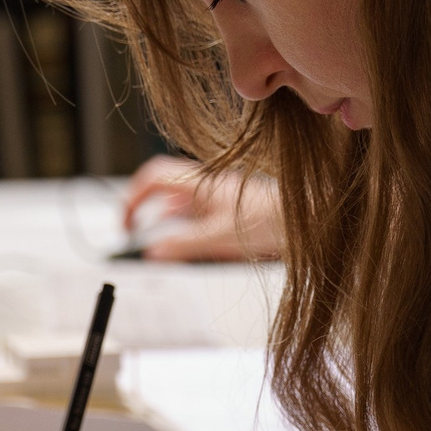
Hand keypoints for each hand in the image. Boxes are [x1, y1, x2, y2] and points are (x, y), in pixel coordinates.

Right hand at [120, 156, 285, 261]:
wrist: (304, 219)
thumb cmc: (270, 221)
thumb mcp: (218, 238)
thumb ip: (181, 245)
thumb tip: (151, 252)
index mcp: (199, 182)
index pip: (152, 178)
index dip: (132, 198)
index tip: (126, 223)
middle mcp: (205, 183)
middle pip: (160, 187)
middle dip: (144, 209)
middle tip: (132, 229)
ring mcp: (215, 194)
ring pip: (178, 202)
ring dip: (165, 220)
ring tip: (160, 244)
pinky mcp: (226, 206)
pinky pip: (196, 212)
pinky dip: (184, 227)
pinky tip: (188, 243)